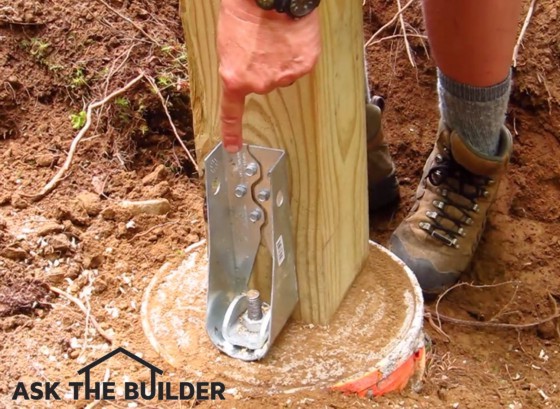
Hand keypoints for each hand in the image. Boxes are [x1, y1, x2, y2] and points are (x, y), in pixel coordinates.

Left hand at [217, 0, 320, 151]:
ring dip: (281, 60)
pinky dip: (297, 54)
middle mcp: (259, 84)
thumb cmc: (245, 13)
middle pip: (263, 84)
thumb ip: (235, 67)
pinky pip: (299, 65)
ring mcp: (283, 77)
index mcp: (235, 79)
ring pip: (283, 74)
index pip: (232, 112)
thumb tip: (246, 75)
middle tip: (261, 44)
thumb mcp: (227, 43)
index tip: (233, 147)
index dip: (232, 132)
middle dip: (263, 68)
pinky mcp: (303, 66)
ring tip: (276, 36)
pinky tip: (291, 38)